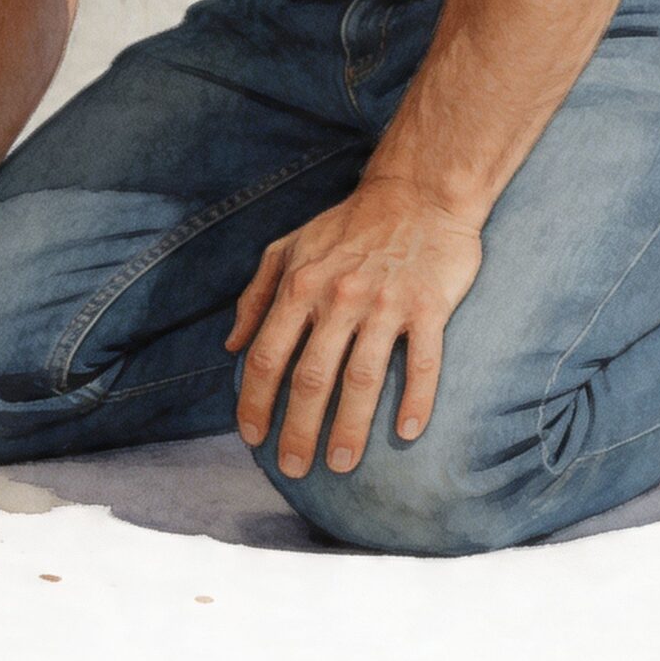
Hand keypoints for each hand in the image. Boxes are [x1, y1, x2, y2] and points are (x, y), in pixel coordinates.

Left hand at [224, 180, 481, 475]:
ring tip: (340, 463)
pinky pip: (421, 360)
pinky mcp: (428, 306)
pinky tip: (407, 431)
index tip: (252, 439)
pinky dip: (415, 398)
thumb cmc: (348, 226)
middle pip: (310, 377)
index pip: (267, 356)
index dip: (255, 401)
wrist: (418, 193)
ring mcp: (384, 303)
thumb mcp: (288, 249)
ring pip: (362, 377)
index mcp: (299, 286)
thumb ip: (255, 295)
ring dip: (349, 426)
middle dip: (298, 429)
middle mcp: (337, 298)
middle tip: (293, 468)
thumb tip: (231, 345)